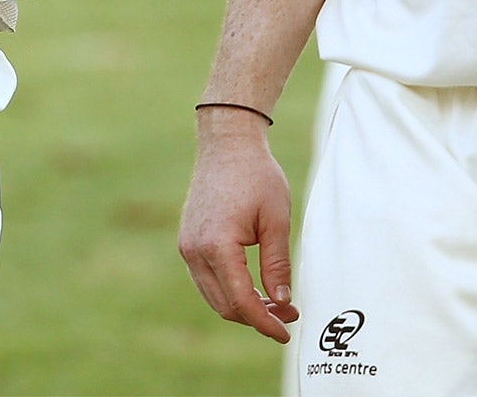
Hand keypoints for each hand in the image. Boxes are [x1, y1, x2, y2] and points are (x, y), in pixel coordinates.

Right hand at [177, 108, 298, 342]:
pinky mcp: (187, 241)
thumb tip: (282, 302)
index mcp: (217, 245)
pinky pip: (207, 279)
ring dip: (243, 305)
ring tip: (275, 301)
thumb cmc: (255, 176)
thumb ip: (277, 265)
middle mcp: (194, 250)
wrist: (226, 144)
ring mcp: (187, 246)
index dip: (265, 322)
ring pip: (214, 296)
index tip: (286, 332)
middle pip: (225, 305)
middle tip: (288, 313)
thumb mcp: (277, 221)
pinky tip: (253, 285)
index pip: (241, 301)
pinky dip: (229, 290)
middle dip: (257, 316)